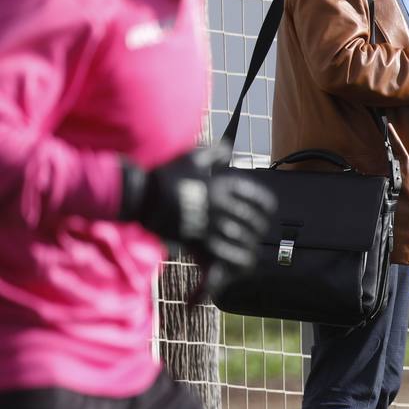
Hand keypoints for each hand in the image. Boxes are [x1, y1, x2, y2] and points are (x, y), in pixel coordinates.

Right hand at [119, 145, 275, 298]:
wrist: (141, 196)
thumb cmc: (167, 175)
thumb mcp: (191, 158)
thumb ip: (213, 152)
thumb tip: (228, 150)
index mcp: (224, 184)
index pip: (259, 197)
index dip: (266, 206)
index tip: (266, 210)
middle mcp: (222, 204)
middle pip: (253, 220)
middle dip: (258, 226)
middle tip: (258, 229)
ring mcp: (211, 223)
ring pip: (242, 238)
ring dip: (249, 242)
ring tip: (250, 244)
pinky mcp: (198, 239)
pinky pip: (226, 252)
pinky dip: (236, 257)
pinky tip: (240, 258)